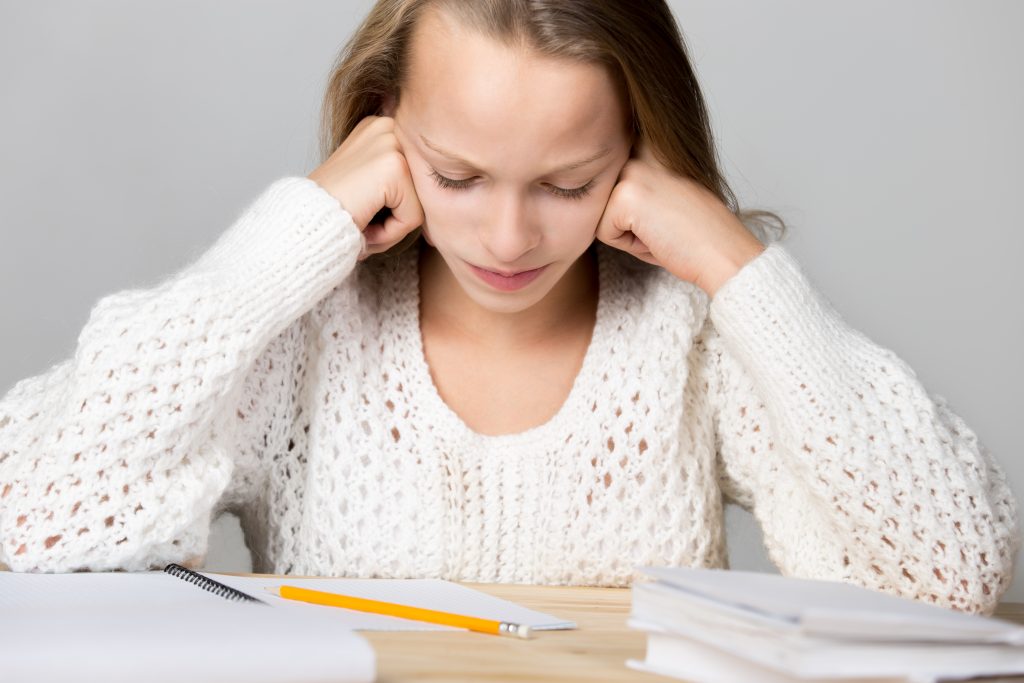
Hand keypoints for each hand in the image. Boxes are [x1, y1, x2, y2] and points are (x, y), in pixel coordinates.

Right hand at [307, 115, 424, 259]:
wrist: (305, 221)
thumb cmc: (335, 210)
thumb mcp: (371, 185)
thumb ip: (401, 180)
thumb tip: (447, 175)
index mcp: (382, 126)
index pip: (420, 175)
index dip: (398, 203)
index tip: (367, 204)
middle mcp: (388, 125)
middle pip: (424, 188)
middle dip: (398, 214)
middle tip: (363, 215)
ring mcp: (392, 143)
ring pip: (421, 204)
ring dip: (394, 225)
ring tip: (362, 217)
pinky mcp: (395, 167)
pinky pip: (414, 217)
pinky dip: (391, 231)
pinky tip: (364, 221)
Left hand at [594, 138, 764, 296]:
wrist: (723, 250)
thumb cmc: (696, 229)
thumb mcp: (662, 191)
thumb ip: (632, 179)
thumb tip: (582, 181)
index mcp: (651, 139)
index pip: (608, 173)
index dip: (630, 205)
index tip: (664, 209)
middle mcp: (639, 147)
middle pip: (601, 196)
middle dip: (626, 220)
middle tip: (665, 222)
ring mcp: (632, 169)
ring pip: (600, 214)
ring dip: (627, 232)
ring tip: (662, 228)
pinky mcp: (624, 196)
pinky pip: (603, 233)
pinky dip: (629, 245)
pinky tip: (659, 236)